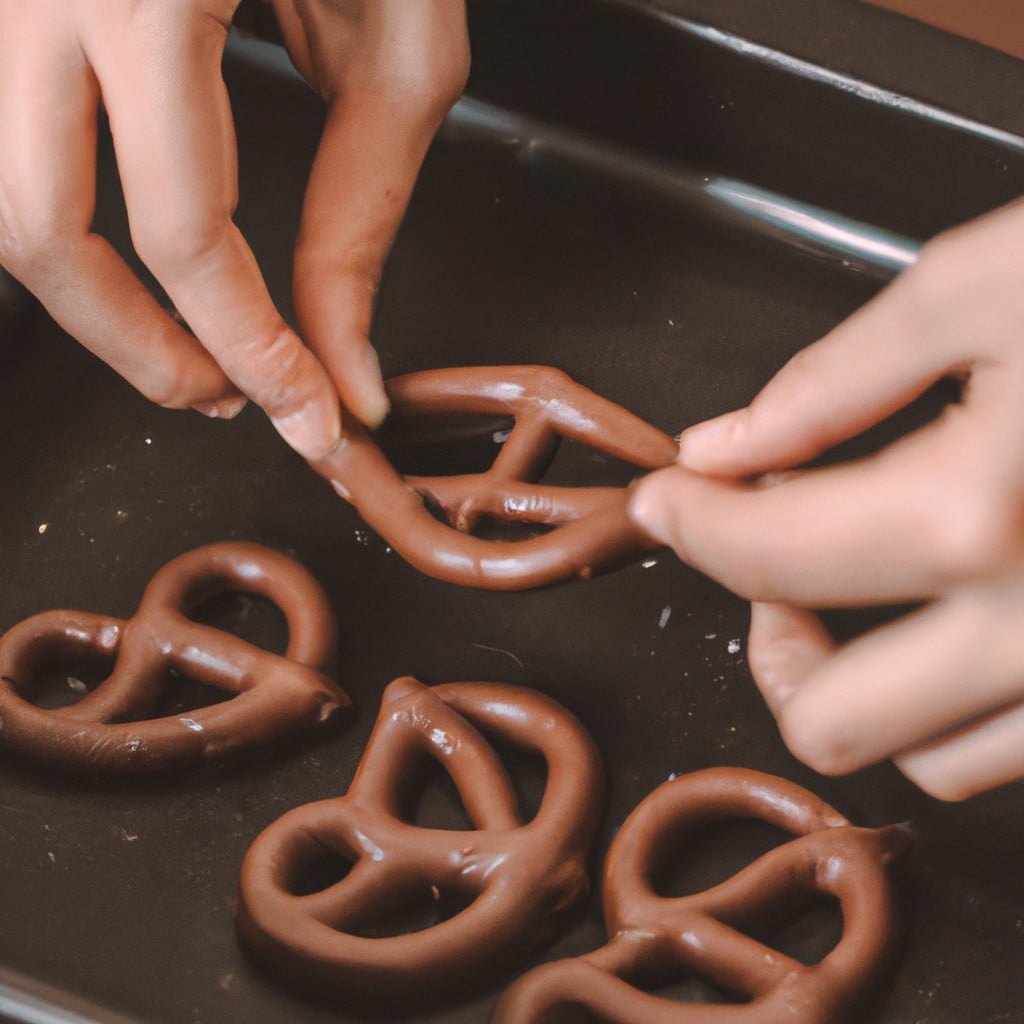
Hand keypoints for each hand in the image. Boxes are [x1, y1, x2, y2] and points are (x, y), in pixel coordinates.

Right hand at [0, 0, 467, 456]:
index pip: (184, 230)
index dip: (250, 350)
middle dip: (138, 349)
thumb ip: (365, 210)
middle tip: (229, 399)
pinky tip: (142, 253)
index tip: (305, 417)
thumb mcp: (404, 45)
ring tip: (189, 342)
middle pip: (37, 230)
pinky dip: (70, 222)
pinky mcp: (14, 5)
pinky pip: (8, 136)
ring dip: (90, 300)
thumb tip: (342, 363)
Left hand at [630, 198, 1023, 800]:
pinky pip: (1017, 749)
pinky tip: (950, 614)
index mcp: (978, 516)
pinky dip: (951, 700)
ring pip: (928, 760)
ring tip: (854, 592)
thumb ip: (833, 381)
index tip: (664, 500)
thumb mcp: (986, 287)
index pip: (765, 554)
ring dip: (860, 685)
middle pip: (832, 720)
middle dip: (766, 645)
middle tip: (763, 565)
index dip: (689, 525)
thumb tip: (723, 444)